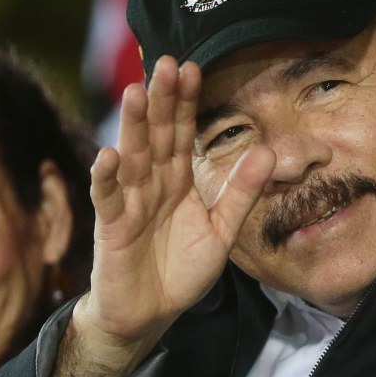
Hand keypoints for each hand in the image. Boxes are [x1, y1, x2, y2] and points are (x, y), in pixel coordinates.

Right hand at [51, 56, 273, 376]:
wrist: (149, 313)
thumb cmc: (182, 269)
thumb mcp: (222, 231)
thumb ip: (241, 193)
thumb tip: (268, 151)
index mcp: (179, 180)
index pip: (182, 133)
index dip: (186, 103)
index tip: (193, 69)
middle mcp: (152, 183)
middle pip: (156, 135)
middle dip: (160, 101)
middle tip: (165, 63)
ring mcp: (129, 202)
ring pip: (131, 158)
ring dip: (132, 127)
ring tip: (136, 94)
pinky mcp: (112, 227)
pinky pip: (108, 199)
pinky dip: (106, 178)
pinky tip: (108, 156)